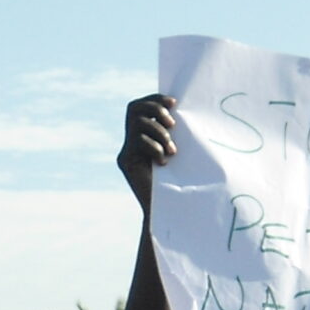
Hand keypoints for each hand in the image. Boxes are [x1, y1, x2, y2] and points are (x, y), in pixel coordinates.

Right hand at [120, 93, 178, 208]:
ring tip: (172, 150)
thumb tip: (185, 109)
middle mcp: (131, 142)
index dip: (155, 99)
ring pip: (138, 124)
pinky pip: (138, 142)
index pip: (141, 106)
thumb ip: (175, 133)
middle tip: (172, 123)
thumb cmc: (182, 181)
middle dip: (155, 110)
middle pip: (134, 108)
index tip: (174, 102)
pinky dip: (154, 147)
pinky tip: (163, 162)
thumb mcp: (180, 150)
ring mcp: (126, 152)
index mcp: (143, 136)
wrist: (168, 210)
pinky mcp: (125, 162)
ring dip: (159, 132)